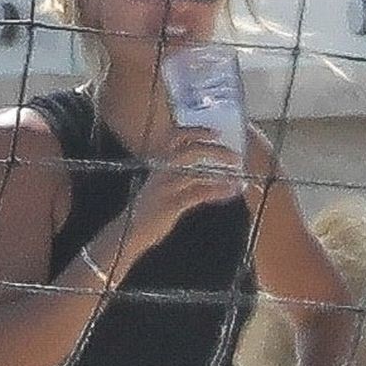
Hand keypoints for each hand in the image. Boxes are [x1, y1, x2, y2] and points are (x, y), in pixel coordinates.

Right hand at [123, 126, 245, 260]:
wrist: (128, 233)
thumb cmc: (147, 210)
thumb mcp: (159, 186)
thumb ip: (177, 175)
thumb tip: (204, 170)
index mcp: (159, 164)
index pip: (176, 137)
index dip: (197, 132)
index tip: (217, 132)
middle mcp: (161, 172)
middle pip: (190, 151)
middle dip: (215, 150)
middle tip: (235, 156)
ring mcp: (166, 188)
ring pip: (196, 172)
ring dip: (220, 171)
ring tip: (238, 174)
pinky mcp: (171, 205)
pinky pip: (199, 194)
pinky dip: (218, 191)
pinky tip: (230, 191)